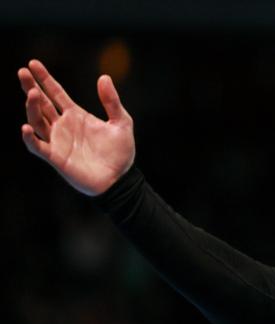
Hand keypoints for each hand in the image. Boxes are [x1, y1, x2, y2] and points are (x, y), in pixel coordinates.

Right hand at [18, 60, 134, 195]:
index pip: (55, 93)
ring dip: (32, 107)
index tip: (33, 63)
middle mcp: (62, 125)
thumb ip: (112, 102)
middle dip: (31, 87)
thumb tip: (104, 77)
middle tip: (22, 72)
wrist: (121, 180)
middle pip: (41, 103)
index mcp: (76, 115)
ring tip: (33, 94)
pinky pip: (37, 146)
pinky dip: (30, 137)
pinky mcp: (55, 157)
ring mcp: (57, 141)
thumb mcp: (121, 123)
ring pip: (37, 120)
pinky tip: (27, 127)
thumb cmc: (121, 153)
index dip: (44, 79)